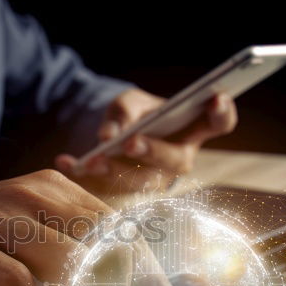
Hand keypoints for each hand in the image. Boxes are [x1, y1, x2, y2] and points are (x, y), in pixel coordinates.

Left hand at [54, 88, 237, 194]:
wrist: (113, 131)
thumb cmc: (134, 113)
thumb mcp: (129, 101)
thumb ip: (125, 111)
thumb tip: (110, 135)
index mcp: (192, 129)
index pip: (219, 123)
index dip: (222, 113)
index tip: (216, 98)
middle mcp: (178, 157)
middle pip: (175, 160)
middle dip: (153, 151)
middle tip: (131, 142)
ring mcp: (153, 177)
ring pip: (139, 179)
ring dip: (114, 169)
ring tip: (92, 159)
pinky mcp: (124, 188)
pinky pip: (103, 185)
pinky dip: (80, 171)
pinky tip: (63, 161)